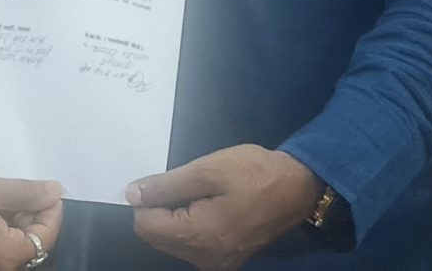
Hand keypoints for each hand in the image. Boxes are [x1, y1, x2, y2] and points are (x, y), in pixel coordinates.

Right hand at [0, 176, 63, 270]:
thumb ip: (25, 192)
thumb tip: (53, 192)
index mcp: (7, 257)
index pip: (48, 234)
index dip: (50, 208)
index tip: (47, 190)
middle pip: (31, 243)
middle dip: (28, 215)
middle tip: (16, 191)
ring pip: (12, 247)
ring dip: (11, 223)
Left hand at [126, 146, 323, 268]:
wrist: (298, 187)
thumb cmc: (255, 174)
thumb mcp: (207, 170)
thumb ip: (166, 185)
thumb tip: (132, 195)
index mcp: (197, 237)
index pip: (145, 226)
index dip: (147, 200)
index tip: (167, 182)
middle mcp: (204, 260)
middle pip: (158, 238)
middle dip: (162, 211)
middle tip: (190, 186)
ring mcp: (217, 263)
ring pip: (174, 243)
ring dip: (177, 219)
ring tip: (205, 195)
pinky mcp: (227, 260)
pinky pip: (193, 246)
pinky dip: (192, 227)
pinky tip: (211, 208)